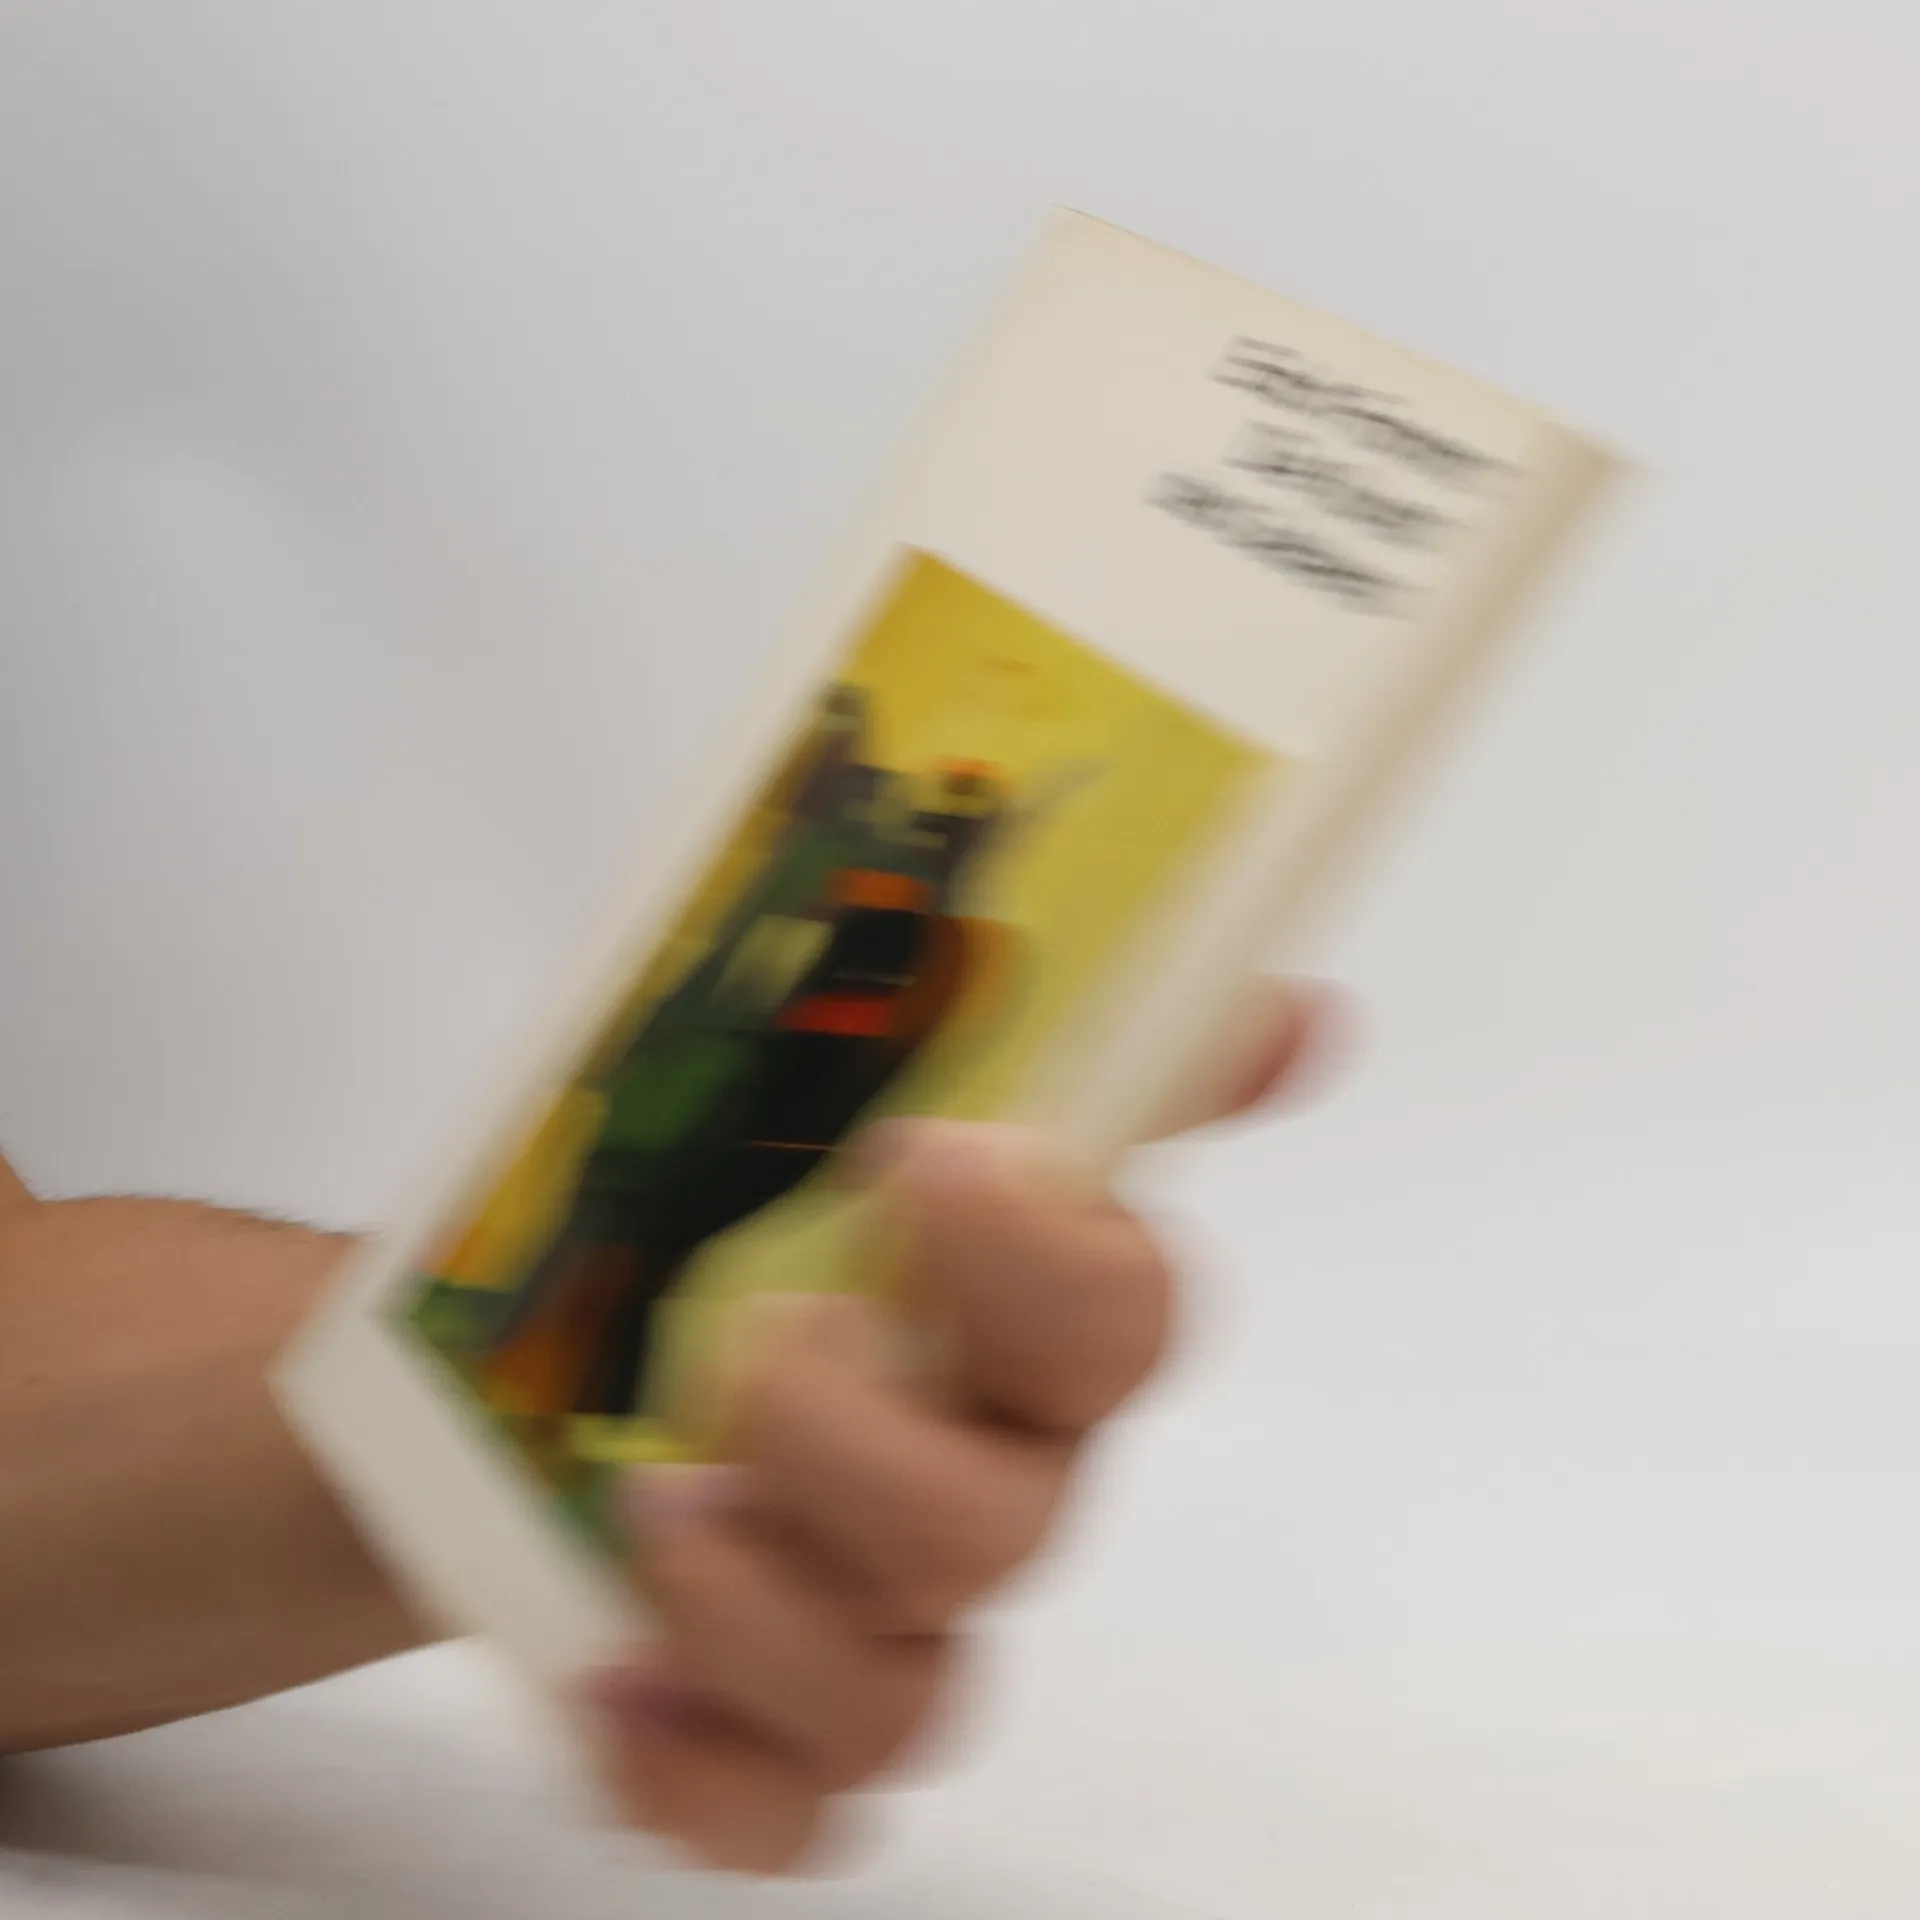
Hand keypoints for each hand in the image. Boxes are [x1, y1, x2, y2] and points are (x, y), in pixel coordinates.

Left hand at [584, 978, 1341, 1872]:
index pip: (1126, 1324)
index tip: (925, 1160)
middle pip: (1009, 1537)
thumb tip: (1298, 1021)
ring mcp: (882, 1627)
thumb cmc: (695, 1210)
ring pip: (912, 1701)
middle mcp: (980, 1484)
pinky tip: (613, 1674)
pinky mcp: (768, 1734)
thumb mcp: (831, 1085)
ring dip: (767, 1613)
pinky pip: (793, 1817)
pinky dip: (701, 1774)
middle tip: (750, 1350)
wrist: (523, 1358)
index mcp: (1007, 1330)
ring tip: (646, 1507)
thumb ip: (1039, 1046)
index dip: (1046, 1262)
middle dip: (864, 1454)